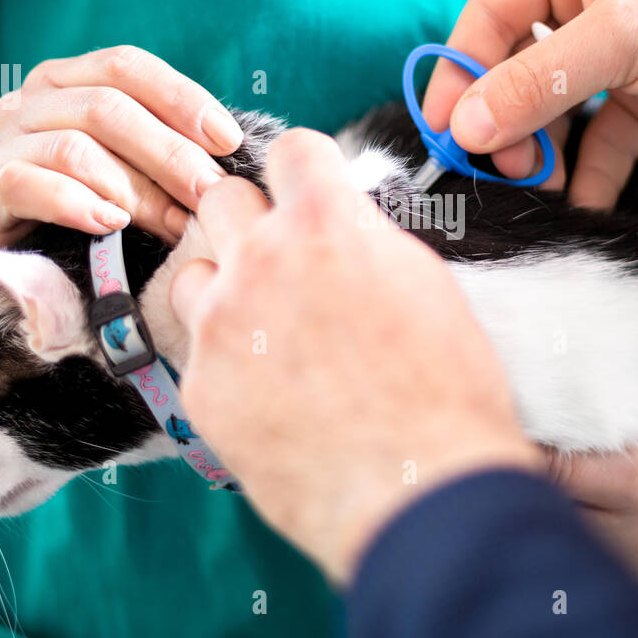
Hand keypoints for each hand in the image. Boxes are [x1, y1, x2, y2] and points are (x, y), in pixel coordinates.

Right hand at [0, 44, 243, 248]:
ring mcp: (2, 143)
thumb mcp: (124, 165)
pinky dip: (76, 203)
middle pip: (108, 108)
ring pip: (76, 148)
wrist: (6, 257)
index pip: (127, 67)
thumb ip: (163, 148)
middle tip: (211, 194)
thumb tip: (233, 156)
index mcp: (69, 80)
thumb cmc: (83, 205)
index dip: (182, 99)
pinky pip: (28, 184)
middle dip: (171, 153)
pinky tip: (112, 223)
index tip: (229, 141)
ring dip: (137, 189)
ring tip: (174, 224)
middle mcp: (31, 101)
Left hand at [169, 129, 541, 582]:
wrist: (418, 487)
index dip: (304, 168)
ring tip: (266, 331)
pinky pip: (199, 354)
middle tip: (280, 258)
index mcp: (325, 223)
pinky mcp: (202, 388)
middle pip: (222, 199)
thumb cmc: (446, 393)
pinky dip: (228, 365)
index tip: (307, 186)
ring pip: (192, 274)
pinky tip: (270, 395)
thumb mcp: (426, 284)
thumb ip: (367, 241)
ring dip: (223, 289)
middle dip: (251, 220)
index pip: (290, 149)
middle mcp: (260, 260)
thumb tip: (344, 229)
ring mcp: (221, 325)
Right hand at [423, 0, 637, 207]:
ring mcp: (617, 54)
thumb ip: (539, 83)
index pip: (490, 15)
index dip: (461, 72)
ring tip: (540, 186)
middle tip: (504, 169)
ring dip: (543, 151)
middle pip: (515, 68)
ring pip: (554, 110)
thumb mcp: (624, 39)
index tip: (447, 130)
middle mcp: (586, 0)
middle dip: (505, 121)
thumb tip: (465, 126)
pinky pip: (600, 140)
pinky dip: (589, 172)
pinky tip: (583, 203)